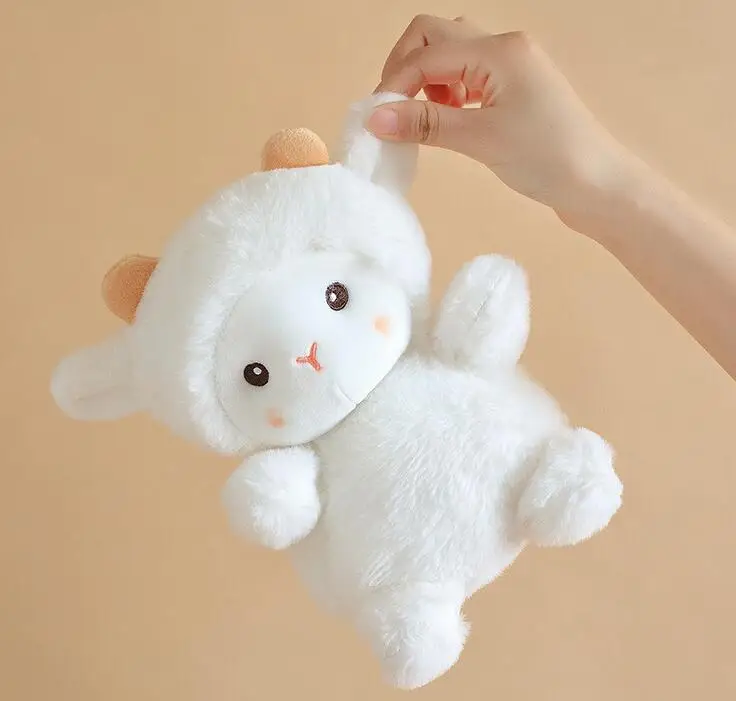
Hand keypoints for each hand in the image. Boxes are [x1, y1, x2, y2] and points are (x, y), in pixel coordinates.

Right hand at [370, 15, 630, 215]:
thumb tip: (376, 118)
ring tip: (424, 119)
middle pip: (435, 36)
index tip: (376, 121)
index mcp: (498, 51)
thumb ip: (426, 125)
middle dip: (406, 68)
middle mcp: (504, 47)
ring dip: (427, 80)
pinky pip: (467, 76)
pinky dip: (446, 93)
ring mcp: (511, 67)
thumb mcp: (480, 140)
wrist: (597, 185)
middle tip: (394, 109)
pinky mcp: (514, 89)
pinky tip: (448, 121)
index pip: (426, 54)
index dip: (394, 86)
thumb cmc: (548, 159)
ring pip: (450, 55)